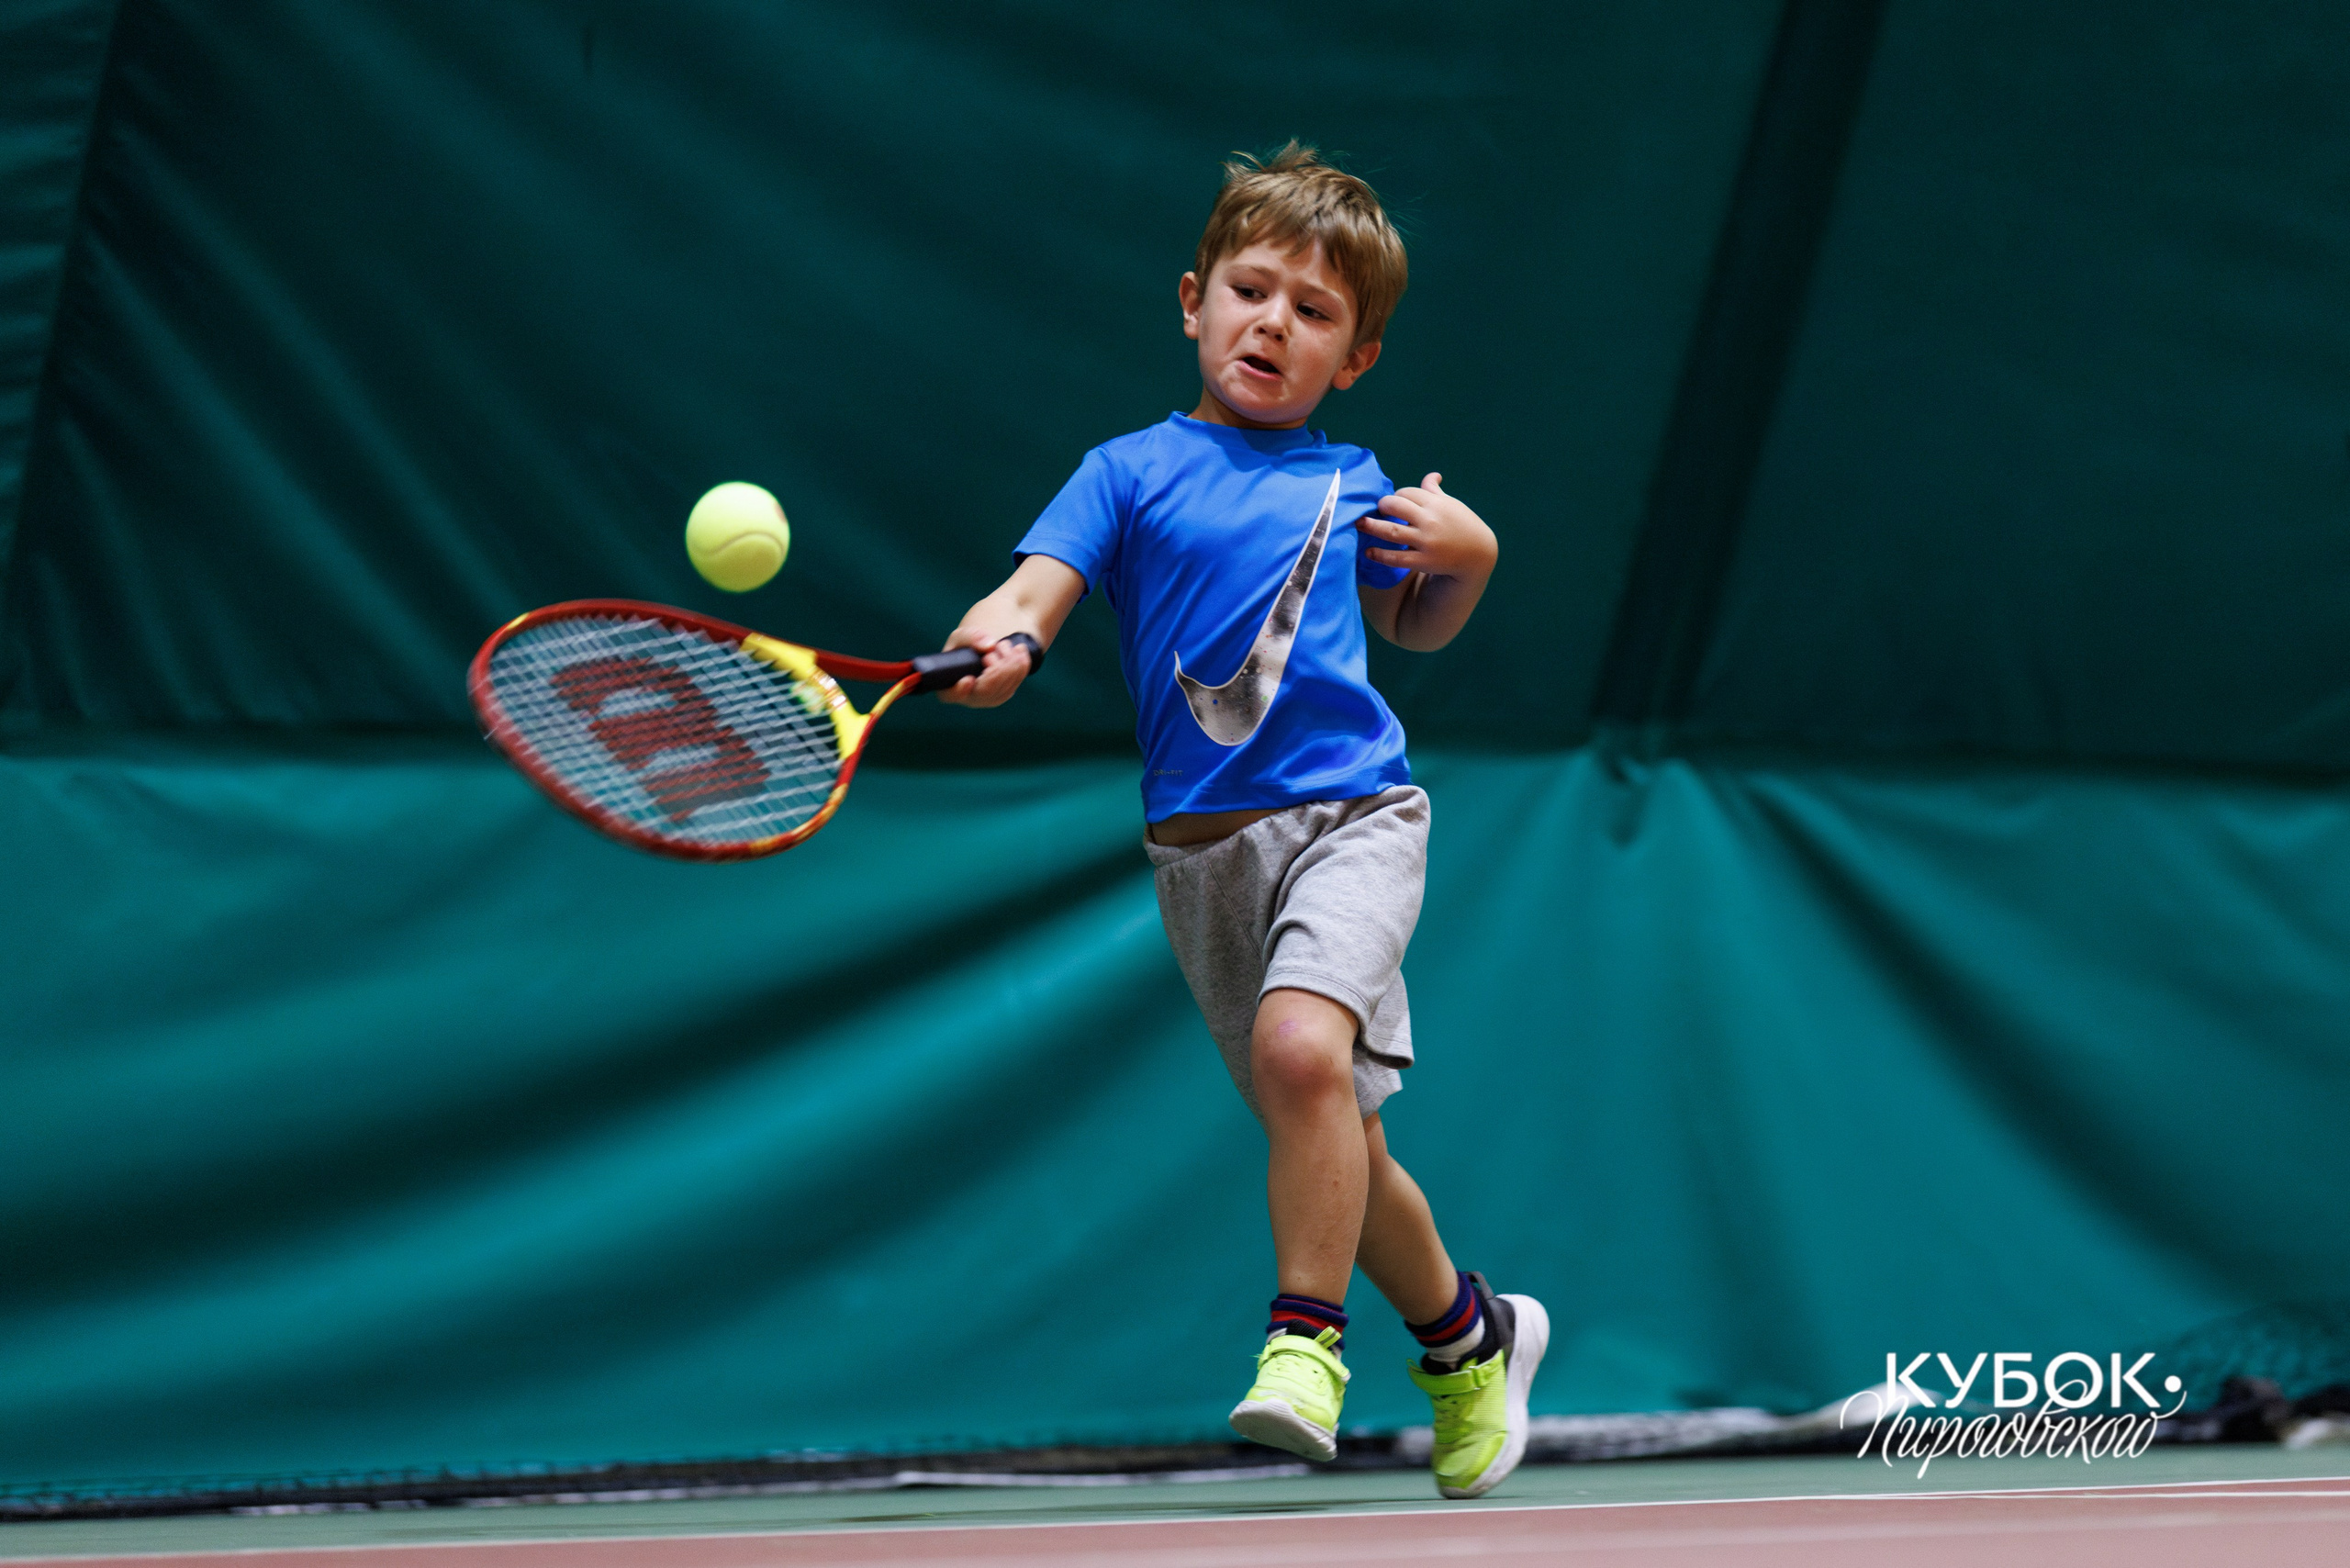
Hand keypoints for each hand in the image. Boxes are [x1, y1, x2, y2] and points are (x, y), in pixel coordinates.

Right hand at [935, 627, 1036, 707]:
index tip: (968, 679)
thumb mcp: (962, 636)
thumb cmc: (965, 646)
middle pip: (986, 691)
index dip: (959, 691)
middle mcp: (969, 698)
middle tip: (1000, 645)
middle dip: (998, 667)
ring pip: (1004, 688)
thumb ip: (972, 637)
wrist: (981, 651)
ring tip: (1006, 644)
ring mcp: (988, 699)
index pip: (951, 695)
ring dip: (1010, 663)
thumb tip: (989, 646)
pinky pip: (1015, 683)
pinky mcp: (1004, 694)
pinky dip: (1021, 665)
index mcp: (949, 687)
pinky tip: (1020, 650)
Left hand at [1356, 473, 1496, 581]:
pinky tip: (1369, 552)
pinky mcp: (1424, 561)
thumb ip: (1435, 492)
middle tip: (1376, 510)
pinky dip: (1380, 555)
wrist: (1478, 554)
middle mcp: (1430, 520)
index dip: (1396, 496)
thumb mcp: (1451, 505)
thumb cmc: (1462, 525)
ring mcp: (1426, 541)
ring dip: (1372, 527)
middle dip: (1382, 506)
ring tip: (1358, 524)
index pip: (1406, 493)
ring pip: (1391, 531)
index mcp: (1436, 504)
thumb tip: (1432, 475)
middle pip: (1395, 506)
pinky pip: (1396, 557)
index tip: (1393, 503)